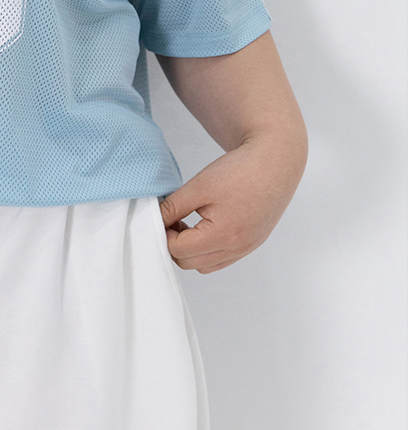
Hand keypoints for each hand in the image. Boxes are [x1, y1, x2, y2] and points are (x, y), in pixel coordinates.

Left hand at [159, 131, 306, 272]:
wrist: (275, 164)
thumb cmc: (240, 171)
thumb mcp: (199, 186)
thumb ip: (174, 206)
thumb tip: (154, 220)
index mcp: (223, 236)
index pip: (178, 250)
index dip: (164, 233)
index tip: (163, 216)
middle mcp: (236, 249)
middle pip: (189, 263)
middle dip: (175, 244)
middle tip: (173, 219)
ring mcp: (245, 249)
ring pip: (204, 266)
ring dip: (190, 250)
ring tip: (189, 223)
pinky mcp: (250, 244)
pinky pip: (220, 260)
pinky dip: (207, 250)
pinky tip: (204, 227)